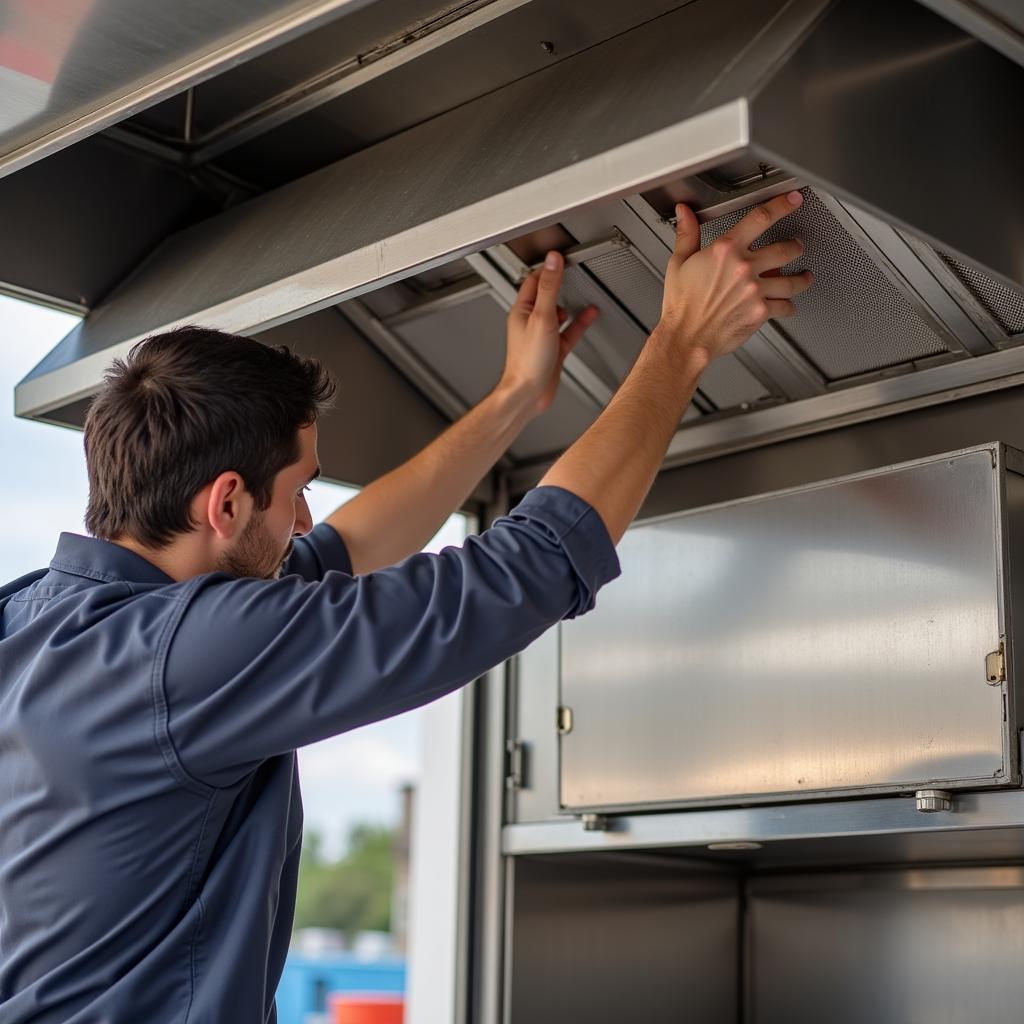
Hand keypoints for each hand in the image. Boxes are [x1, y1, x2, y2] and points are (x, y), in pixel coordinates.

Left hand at [499, 252, 598, 416]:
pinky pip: (569, 331)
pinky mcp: (554, 350)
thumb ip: (550, 288)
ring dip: (570, 303)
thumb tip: (553, 262)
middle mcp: (530, 322)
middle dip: (558, 284)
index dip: (547, 268)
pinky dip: (580, 322)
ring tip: (581, 291)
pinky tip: (589, 315)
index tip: (560, 258)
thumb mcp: (542, 317)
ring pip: (559, 313)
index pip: (534, 282)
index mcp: (521, 312)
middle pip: (545, 296)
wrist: (529, 393)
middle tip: (571, 270)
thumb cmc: (528, 361)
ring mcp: (542, 336)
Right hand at [658, 190, 812, 363]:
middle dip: (796, 246)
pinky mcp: (760, 312)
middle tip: (798, 246)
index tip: (793, 201)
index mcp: (725, 250)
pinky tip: (788, 305)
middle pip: (786, 249)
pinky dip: (789, 306)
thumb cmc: (682, 305)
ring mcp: (756, 291)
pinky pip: (785, 306)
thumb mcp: (679, 263)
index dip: (783, 205)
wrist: (686, 337)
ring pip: (793, 280)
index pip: (762, 218)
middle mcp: (744, 268)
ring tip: (804, 276)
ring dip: (802, 277)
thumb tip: (684, 213)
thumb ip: (687, 234)